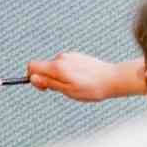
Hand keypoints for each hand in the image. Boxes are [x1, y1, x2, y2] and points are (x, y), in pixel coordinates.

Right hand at [27, 53, 141, 101]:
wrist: (113, 79)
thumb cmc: (92, 88)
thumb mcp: (69, 91)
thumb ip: (49, 83)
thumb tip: (33, 78)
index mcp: (57, 67)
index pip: (32, 66)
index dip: (33, 77)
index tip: (43, 87)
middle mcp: (61, 58)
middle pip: (44, 67)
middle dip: (49, 79)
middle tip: (64, 90)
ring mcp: (70, 55)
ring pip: (56, 66)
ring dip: (60, 76)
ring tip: (77, 85)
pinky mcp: (77, 56)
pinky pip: (66, 64)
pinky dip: (69, 72)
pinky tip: (82, 79)